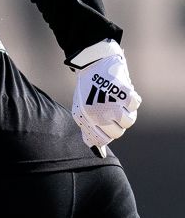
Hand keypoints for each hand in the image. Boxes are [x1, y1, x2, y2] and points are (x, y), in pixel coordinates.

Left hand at [70, 40, 141, 155]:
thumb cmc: (88, 91)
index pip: (102, 139)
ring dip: (125, 112)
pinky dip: (131, 99)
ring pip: (129, 121)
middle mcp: (100, 113)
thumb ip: (90, 131)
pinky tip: (122, 93)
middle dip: (115, 124)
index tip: (105, 124)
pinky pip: (135, 105)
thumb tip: (99, 152)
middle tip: (111, 111)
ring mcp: (113, 103)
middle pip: (118, 133)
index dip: (106, 134)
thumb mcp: (82, 111)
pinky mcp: (125, 93)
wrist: (93, 65)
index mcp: (87, 118)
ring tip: (116, 102)